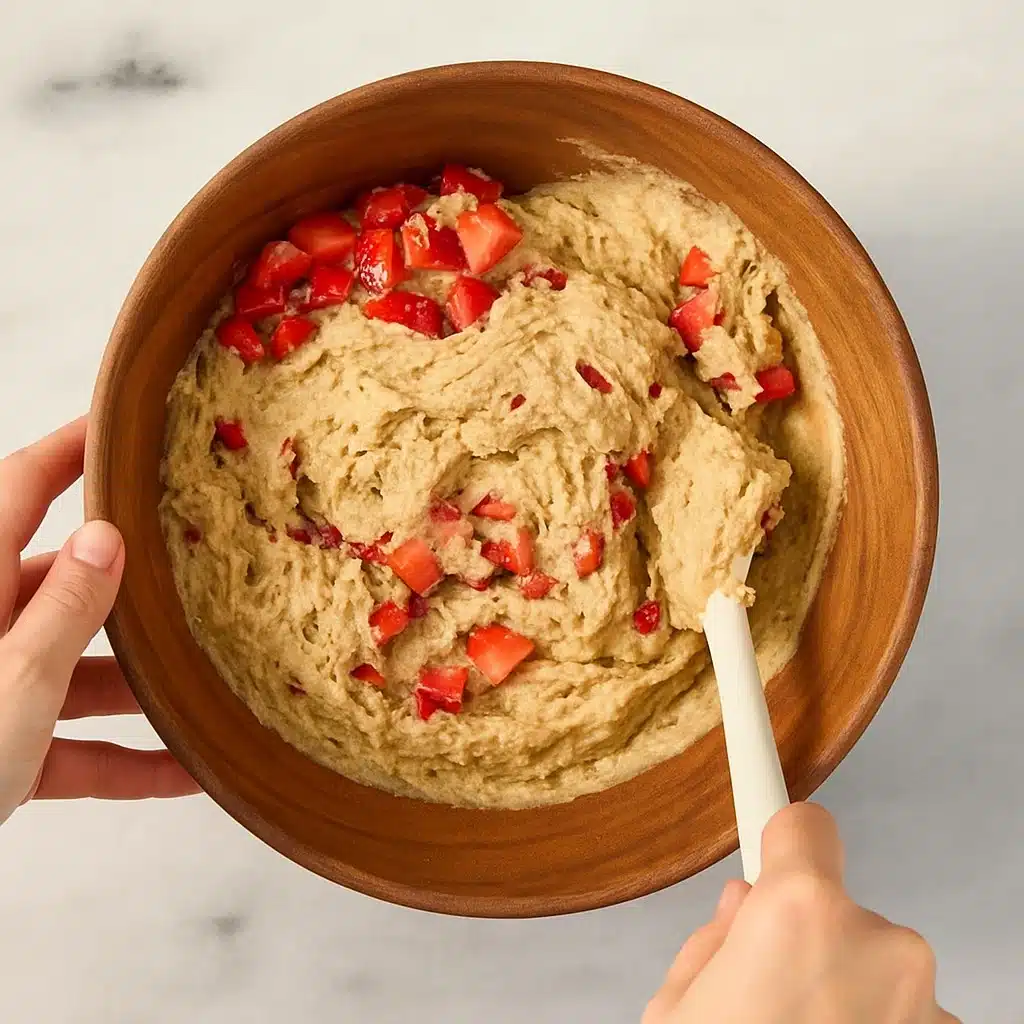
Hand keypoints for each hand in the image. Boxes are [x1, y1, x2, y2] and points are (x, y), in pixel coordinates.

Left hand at [0, 417, 198, 825]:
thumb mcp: (13, 677)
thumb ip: (65, 609)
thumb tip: (107, 538)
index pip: (25, 486)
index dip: (76, 447)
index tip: (126, 423)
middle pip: (67, 585)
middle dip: (136, 589)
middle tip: (204, 568)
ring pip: (73, 669)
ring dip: (138, 688)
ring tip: (212, 689)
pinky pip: (65, 742)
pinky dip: (119, 759)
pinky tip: (184, 775)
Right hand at [644, 803, 958, 1022]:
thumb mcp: (677, 1009)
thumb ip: (711, 943)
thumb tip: (737, 914)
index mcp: (798, 913)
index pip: (803, 824)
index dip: (778, 827)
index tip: (774, 782)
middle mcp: (876, 943)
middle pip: (833, 905)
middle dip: (802, 935)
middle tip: (764, 994)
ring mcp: (923, 999)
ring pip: (869, 962)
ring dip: (843, 987)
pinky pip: (901, 1008)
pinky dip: (873, 1022)